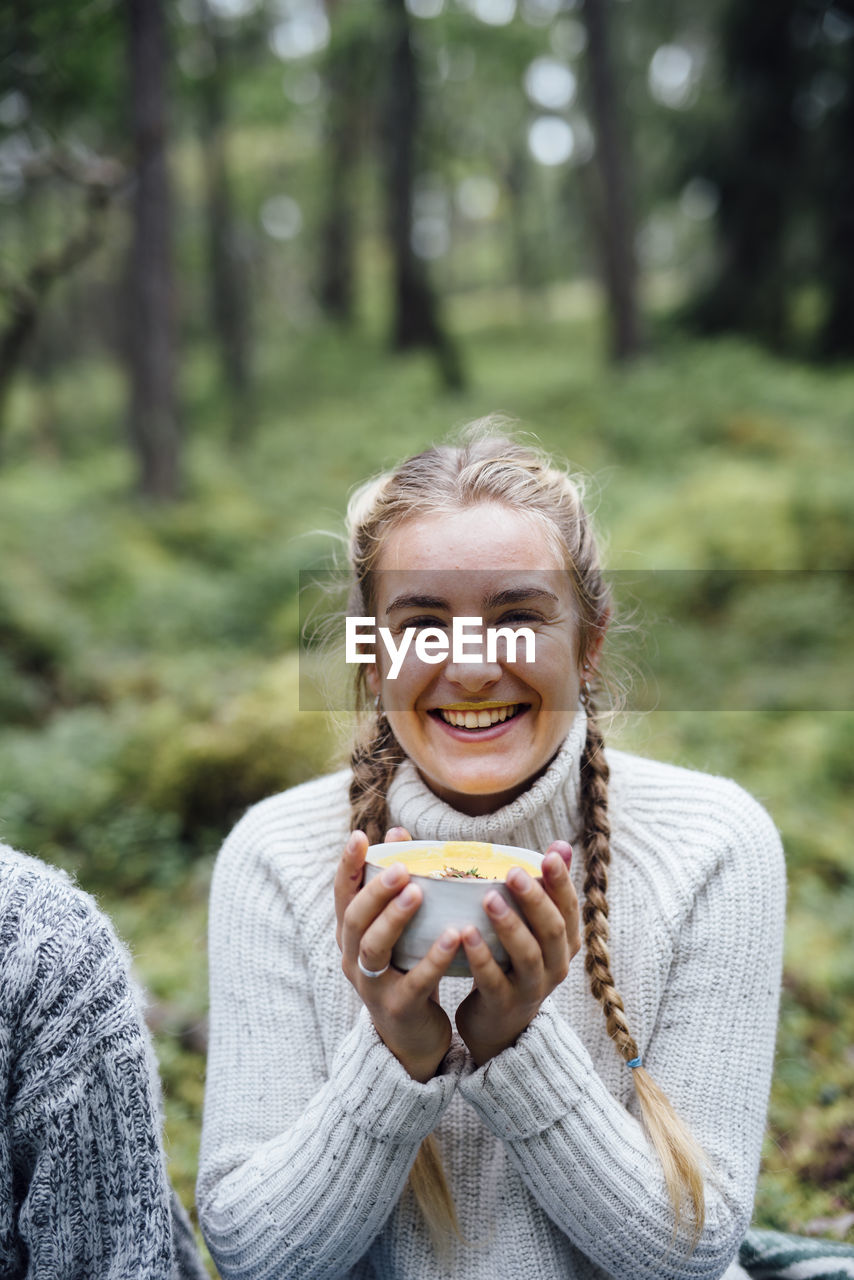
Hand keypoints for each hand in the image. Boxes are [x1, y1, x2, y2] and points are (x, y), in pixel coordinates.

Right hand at [335, 828, 461, 1082]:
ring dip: (395, 918)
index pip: (342, 895)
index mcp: (352, 935)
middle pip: (354, 920)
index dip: (347, 866)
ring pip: (374, 948)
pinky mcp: (398, 1008)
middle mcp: (354, 958)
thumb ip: (396, 885)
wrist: (413, 1038)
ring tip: (418, 892)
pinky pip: (414, 981)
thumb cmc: (406, 968)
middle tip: (400, 867)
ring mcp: (372, 986)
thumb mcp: (398, 929)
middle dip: (375, 891)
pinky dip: (433, 957)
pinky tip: (453, 936)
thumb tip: (400, 830)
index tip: (360, 836)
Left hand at [455, 842, 579, 1066]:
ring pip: (527, 955)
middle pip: (552, 930)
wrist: (498, 1024)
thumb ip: (545, 889)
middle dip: (535, 900)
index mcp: (565, 942)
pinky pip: (493, 980)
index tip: (550, 855)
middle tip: (513, 872)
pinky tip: (465, 934)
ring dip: (509, 926)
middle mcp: (556, 965)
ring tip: (488, 898)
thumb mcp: (535, 929)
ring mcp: (532, 988)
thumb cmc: (513, 961)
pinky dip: (481, 957)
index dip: (562, 882)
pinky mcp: (504, 1005)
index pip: (570, 908)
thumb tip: (561, 845)